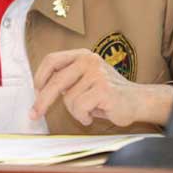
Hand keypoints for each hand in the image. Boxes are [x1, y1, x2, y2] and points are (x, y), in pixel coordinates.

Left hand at [29, 49, 172, 127]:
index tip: (35, 91)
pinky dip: (83, 117)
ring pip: (69, 99)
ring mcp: (97, 74)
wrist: (138, 101)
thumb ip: (68, 78)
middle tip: (34, 114)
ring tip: (88, 111)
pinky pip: (80, 108)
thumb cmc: (108, 93)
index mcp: (82, 55)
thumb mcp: (86, 79)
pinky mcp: (103, 89)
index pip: (52, 60)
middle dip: (42, 100)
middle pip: (55, 81)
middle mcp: (89, 61)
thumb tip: (40, 89)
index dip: (39, 76)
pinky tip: (93, 115)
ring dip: (75, 112)